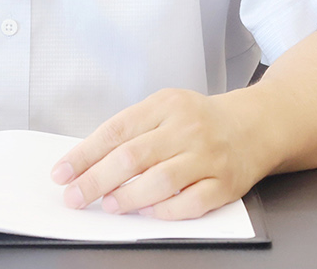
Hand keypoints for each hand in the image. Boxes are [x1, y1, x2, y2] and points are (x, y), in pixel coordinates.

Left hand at [50, 88, 269, 220]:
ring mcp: (208, 156)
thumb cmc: (199, 121)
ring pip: (160, 181)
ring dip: (128, 197)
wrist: (255, 126)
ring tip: (108, 205)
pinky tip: (148, 212)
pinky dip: (165, 211)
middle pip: (133, 157)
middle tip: (74, 197)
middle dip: (96, 180)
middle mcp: (187, 128)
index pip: (116, 131)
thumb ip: (133, 131)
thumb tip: (87, 163)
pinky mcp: (226, 183)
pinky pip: (191, 203)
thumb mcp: (165, 109)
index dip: (84, 154)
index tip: (61, 173)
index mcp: (166, 104)